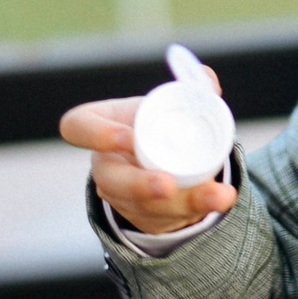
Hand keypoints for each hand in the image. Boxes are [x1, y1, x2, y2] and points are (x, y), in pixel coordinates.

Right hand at [60, 70, 238, 234]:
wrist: (171, 158)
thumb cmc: (162, 121)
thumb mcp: (171, 101)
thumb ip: (191, 88)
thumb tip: (208, 80)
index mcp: (99, 124)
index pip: (78, 127)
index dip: (97, 134)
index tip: (129, 138)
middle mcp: (105, 163)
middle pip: (111, 180)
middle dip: (140, 185)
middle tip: (168, 184)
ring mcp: (121, 195)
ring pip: (145, 205)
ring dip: (183, 202)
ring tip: (218, 195)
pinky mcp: (143, 217)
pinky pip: (166, 218)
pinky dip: (196, 209)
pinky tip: (219, 200)